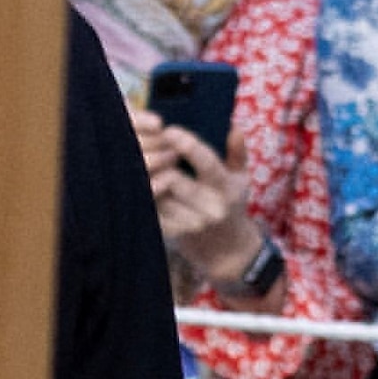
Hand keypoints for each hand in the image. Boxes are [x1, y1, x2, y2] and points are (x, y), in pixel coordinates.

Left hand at [139, 115, 256, 289]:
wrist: (227, 251)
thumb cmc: (231, 205)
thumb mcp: (241, 179)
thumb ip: (238, 153)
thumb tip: (233, 128)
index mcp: (226, 188)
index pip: (206, 162)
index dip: (186, 144)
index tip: (169, 130)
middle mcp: (209, 207)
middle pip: (173, 179)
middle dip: (158, 160)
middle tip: (145, 144)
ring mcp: (188, 223)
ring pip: (156, 195)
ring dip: (145, 176)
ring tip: (138, 160)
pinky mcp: (170, 234)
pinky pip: (149, 209)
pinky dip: (141, 194)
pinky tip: (136, 181)